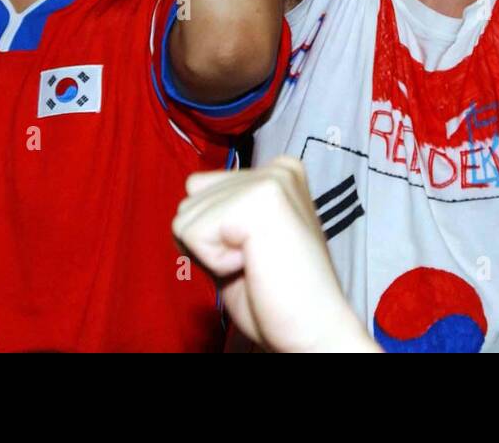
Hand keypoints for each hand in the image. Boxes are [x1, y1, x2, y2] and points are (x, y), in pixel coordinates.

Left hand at [173, 157, 376, 352]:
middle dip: (208, 242)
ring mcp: (270, 179)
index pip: (199, 189)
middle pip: (189, 200)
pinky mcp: (261, 198)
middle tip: (255, 263)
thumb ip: (216, 218)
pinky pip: (193, 232)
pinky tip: (254, 266)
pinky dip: (215, 262)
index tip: (253, 255)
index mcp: (276, 174)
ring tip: (256, 264)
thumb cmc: (278, 296)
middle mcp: (276, 168)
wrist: (315, 331)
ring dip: (212, 253)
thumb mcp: (238, 244)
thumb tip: (183, 212)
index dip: (210, 234)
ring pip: (186, 216)